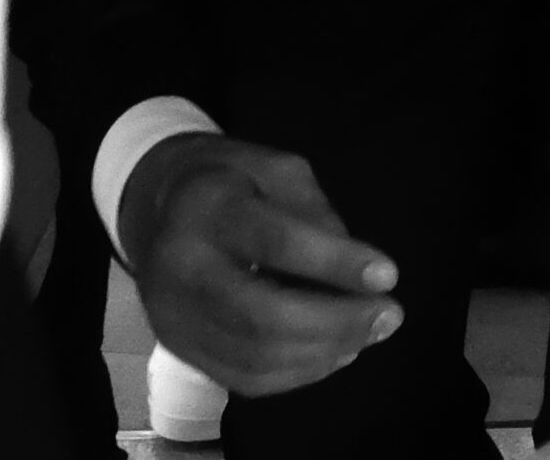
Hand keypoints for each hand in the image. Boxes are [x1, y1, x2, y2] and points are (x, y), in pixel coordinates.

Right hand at [118, 133, 399, 397]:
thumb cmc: (233, 180)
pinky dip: (297, 374)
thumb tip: (356, 274)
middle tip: (391, 316)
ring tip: (370, 333)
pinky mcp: (178, 347)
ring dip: (324, 353)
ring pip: (254, 357)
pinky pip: (241, 378)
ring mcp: (174, 316)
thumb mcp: (277, 170)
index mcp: (208, 208)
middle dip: (336, 322)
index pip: (276, 242)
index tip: (390, 275)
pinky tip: (335, 352)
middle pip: (262, 316)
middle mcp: (181, 268)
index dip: (336, 263)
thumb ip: (315, 214)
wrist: (158, 207)